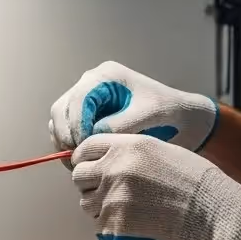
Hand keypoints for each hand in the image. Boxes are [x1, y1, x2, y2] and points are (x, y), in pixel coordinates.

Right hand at [49, 62, 218, 151]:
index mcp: (106, 76)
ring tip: (80, 163)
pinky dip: (69, 147)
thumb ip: (120, 124)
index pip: (78, 99)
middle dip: (66, 136)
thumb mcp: (148, 115)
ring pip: (60, 122)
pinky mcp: (86, 117)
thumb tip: (93, 135)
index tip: (83, 148)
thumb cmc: (169, 111)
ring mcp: (87, 101)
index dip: (76, 125)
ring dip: (64, 144)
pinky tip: (84, 160)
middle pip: (62, 110)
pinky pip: (66, 132)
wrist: (181, 119)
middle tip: (77, 159)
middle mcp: (91, 85)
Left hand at [72, 134, 240, 239]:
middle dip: (90, 184)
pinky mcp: (115, 224)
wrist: (210, 212)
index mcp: (127, 145)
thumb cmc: (196, 182)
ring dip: (100, 206)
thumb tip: (107, 162)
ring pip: (87, 203)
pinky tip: (134, 223)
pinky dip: (112, 227)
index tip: (90, 166)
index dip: (85, 158)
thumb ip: (130, 153)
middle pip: (79, 176)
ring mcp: (113, 197)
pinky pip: (101, 226)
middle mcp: (115, 168)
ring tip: (125, 208)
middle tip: (108, 190)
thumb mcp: (161, 151)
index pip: (85, 148)